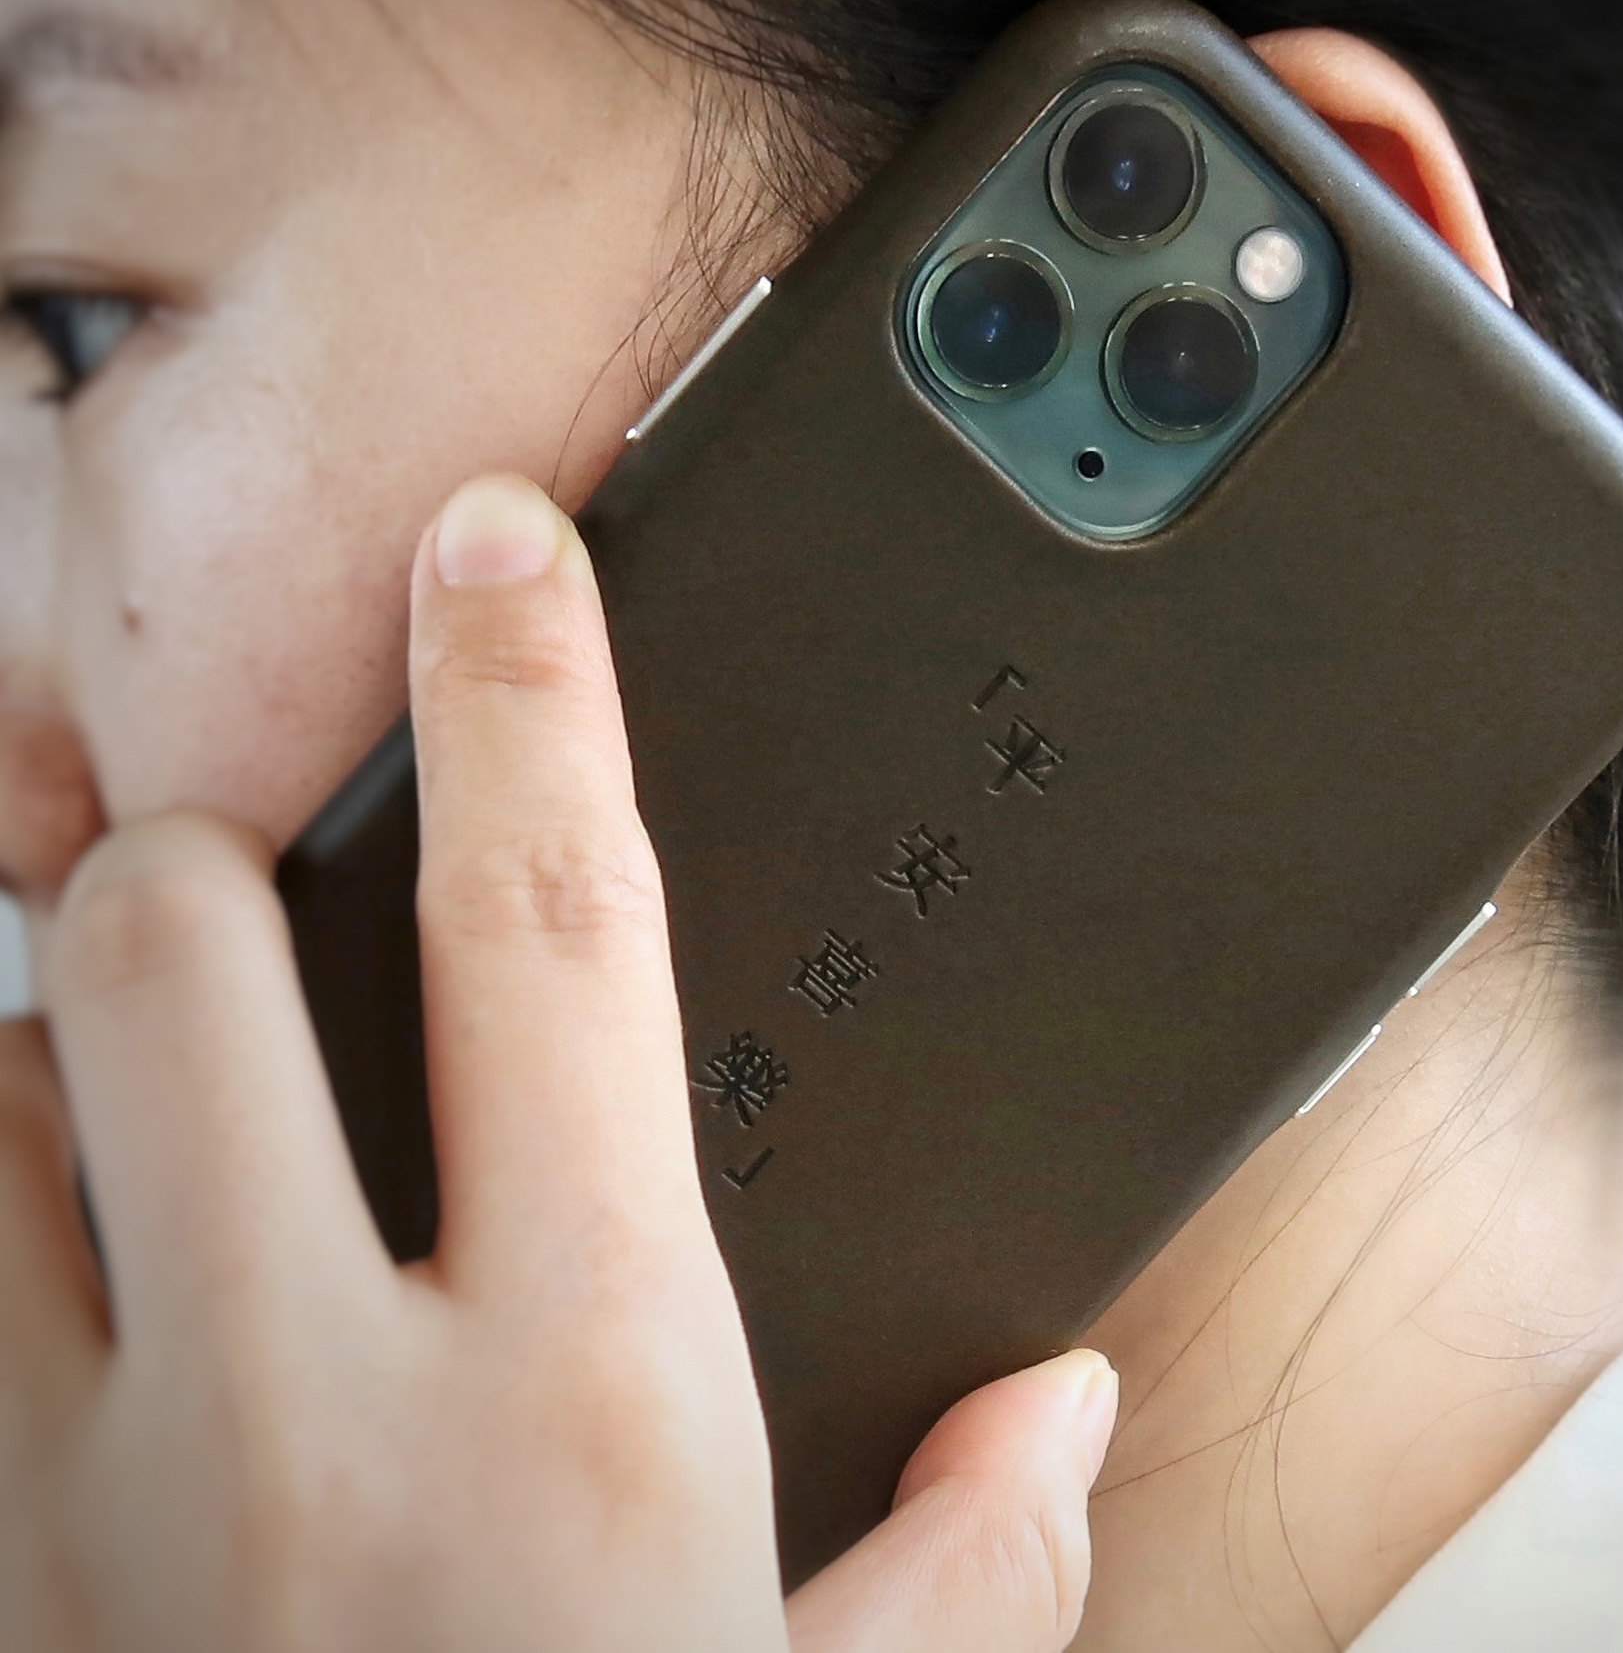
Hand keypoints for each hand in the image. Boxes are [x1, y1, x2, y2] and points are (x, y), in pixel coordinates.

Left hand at [0, 476, 1115, 1652]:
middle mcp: (311, 1409)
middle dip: (191, 851)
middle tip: (256, 874)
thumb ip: (967, 1566)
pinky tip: (73, 1255)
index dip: (530, 699)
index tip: (499, 536)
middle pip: (164, 951)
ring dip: (56, 1033)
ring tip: (147, 1062)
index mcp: (578, 1395)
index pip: (552, 936)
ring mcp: (86, 1502)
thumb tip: (1060, 1415)